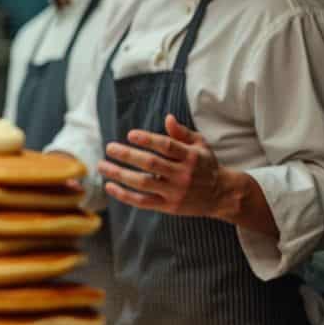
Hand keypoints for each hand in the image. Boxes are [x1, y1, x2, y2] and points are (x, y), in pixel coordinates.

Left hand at [98, 114, 240, 218]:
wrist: (222, 195)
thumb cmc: (205, 165)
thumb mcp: (200, 145)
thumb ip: (182, 132)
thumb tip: (167, 118)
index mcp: (190, 156)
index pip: (167, 146)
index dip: (148, 139)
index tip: (130, 134)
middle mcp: (183, 174)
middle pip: (151, 164)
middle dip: (128, 155)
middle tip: (109, 147)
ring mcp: (175, 192)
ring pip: (143, 183)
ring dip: (119, 174)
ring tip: (102, 165)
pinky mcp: (168, 206)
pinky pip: (142, 201)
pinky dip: (124, 195)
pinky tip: (109, 185)